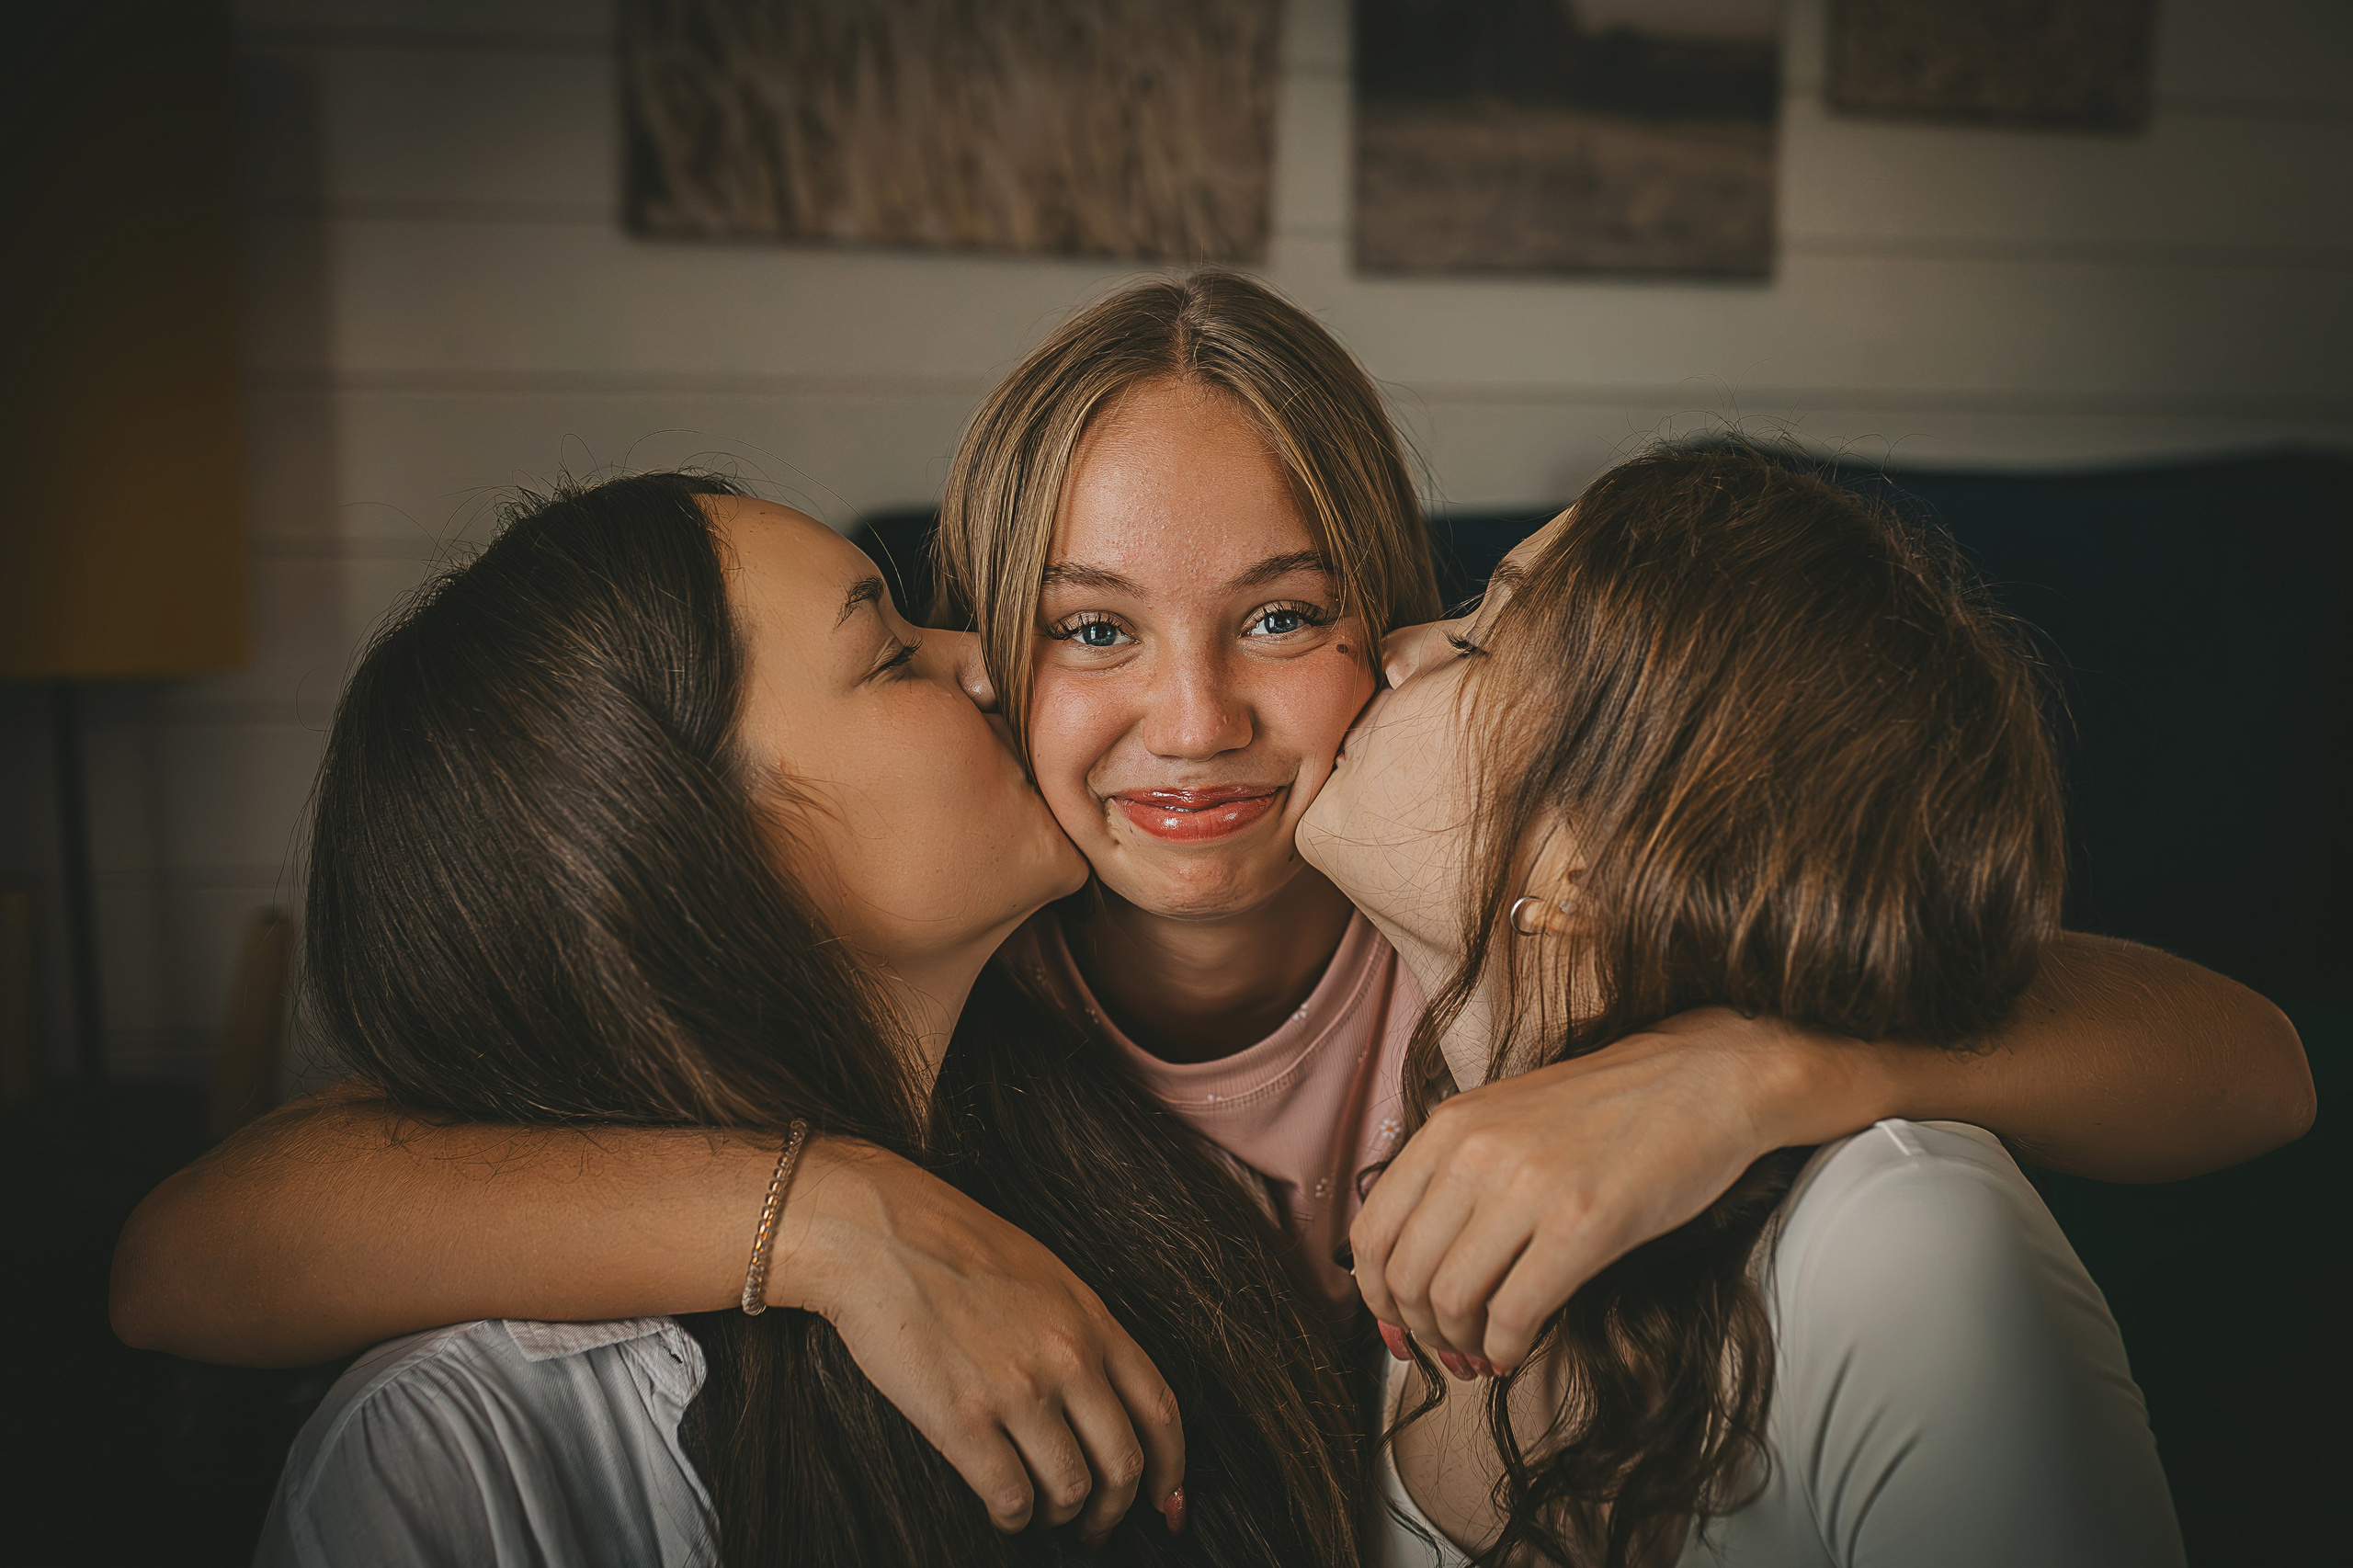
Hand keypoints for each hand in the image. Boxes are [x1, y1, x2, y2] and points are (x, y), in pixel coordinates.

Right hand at [770, 1138, 1183, 1540]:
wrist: (878, 1233)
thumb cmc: (956, 1247)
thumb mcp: (1046, 1276)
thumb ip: (1082, 1332)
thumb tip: (1104, 1396)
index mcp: (1093, 1321)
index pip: (1160, 1411)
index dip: (1171, 1470)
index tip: (1166, 1503)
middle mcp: (1068, 1358)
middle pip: (1123, 1464)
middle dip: (1114, 1511)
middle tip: (1095, 1527)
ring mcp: (1018, 1390)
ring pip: (1070, 1489)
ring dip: (1061, 1517)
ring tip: (1042, 1516)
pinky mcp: (962, 1419)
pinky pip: (1010, 1496)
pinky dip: (1013, 1518)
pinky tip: (1003, 1510)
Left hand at [1349, 1008, 1861, 1374]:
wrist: (1704, 1082)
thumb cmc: (1609, 1110)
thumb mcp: (1507, 1120)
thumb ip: (1453, 1176)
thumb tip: (1411, 1266)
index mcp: (1450, 1126)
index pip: (1372, 1231)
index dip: (1376, 1297)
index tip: (1399, 1326)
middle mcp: (1476, 1152)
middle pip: (1405, 1276)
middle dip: (1420, 1330)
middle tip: (1448, 1349)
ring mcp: (1529, 1187)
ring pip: (1451, 1300)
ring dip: (1461, 1344)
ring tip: (1483, 1352)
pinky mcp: (1584, 1224)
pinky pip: (1515, 1313)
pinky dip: (1506, 1348)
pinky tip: (1517, 1351)